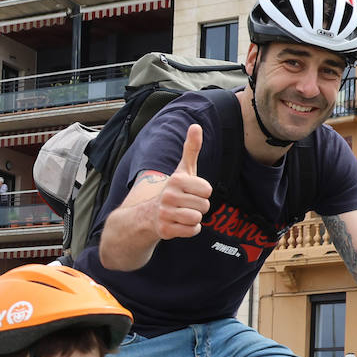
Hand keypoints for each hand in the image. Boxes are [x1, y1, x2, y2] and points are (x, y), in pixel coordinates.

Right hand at [152, 123, 211, 239]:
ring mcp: (166, 214)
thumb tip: (196, 125)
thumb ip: (191, 149)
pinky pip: (191, 231)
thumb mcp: (183, 170)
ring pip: (197, 219)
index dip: (203, 193)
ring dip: (194, 219)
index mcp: (177, 180)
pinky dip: (190, 229)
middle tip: (186, 205)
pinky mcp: (165, 230)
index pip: (207, 190)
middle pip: (204, 206)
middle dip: (199, 207)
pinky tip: (180, 224)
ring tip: (183, 214)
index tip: (191, 192)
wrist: (149, 214)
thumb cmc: (173, 190)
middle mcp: (169, 196)